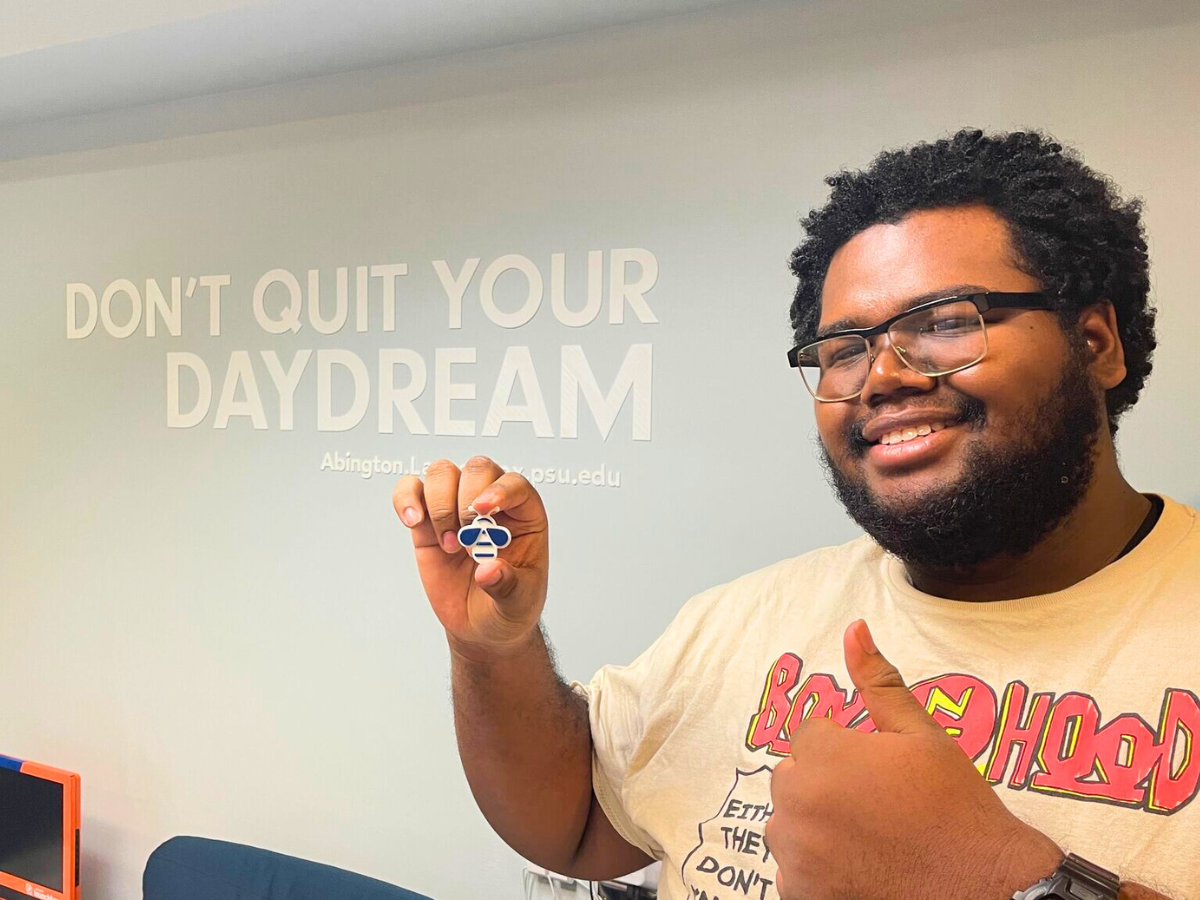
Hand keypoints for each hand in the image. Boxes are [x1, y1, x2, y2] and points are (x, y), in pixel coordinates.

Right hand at [393, 456, 548, 658]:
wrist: (480, 627)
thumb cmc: (508, 606)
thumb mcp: (518, 602)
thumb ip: (507, 586)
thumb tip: (489, 570)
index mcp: (525, 516)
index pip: (515, 485)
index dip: (499, 490)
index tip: (483, 509)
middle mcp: (492, 504)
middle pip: (477, 469)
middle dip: (466, 502)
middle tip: (467, 542)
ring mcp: (457, 508)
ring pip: (442, 472)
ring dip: (440, 505)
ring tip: (449, 545)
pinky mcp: (427, 521)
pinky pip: (411, 490)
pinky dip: (406, 498)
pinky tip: (412, 521)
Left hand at [765, 620, 1062, 899]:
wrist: (986, 890)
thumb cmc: (957, 811)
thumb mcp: (923, 736)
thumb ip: (878, 682)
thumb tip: (854, 629)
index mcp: (824, 756)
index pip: (810, 734)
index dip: (847, 748)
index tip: (880, 771)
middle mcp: (799, 803)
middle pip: (794, 777)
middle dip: (826, 783)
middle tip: (879, 805)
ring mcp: (796, 854)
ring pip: (788, 823)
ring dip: (817, 825)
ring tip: (872, 837)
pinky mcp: (800, 894)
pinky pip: (790, 869)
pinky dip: (815, 868)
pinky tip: (860, 866)